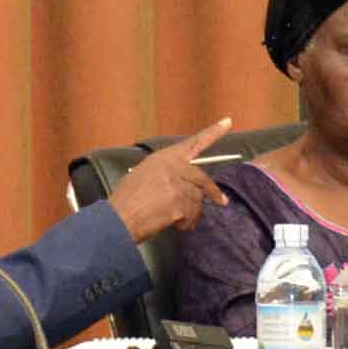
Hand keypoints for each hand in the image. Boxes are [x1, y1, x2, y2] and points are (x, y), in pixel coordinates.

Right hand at [106, 120, 233, 239]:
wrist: (119, 217)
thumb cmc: (127, 198)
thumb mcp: (144, 173)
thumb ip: (166, 172)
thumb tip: (183, 183)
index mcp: (164, 157)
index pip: (194, 142)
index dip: (213, 132)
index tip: (228, 122)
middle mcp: (173, 167)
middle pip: (202, 179)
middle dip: (213, 192)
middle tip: (222, 202)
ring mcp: (177, 185)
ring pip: (198, 199)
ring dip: (191, 212)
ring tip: (177, 219)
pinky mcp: (179, 204)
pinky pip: (192, 215)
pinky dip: (187, 223)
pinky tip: (175, 226)